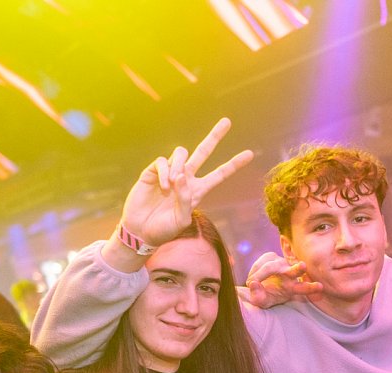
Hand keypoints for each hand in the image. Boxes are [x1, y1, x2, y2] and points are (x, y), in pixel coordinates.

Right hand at [120, 117, 253, 249]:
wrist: (141, 231)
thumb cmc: (163, 229)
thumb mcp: (181, 220)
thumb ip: (184, 199)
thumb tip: (180, 176)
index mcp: (197, 191)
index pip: (219, 174)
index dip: (233, 164)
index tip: (250, 154)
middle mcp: (186, 178)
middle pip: (203, 152)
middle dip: (215, 137)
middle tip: (227, 121)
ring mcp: (170, 173)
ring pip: (181, 152)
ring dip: (179, 165)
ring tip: (172, 183)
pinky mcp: (153, 171)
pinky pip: (163, 161)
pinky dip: (164, 171)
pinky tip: (163, 185)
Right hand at [244, 252, 322, 308]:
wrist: (258, 285)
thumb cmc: (264, 295)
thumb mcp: (261, 301)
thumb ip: (258, 297)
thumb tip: (254, 284)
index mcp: (292, 288)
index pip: (303, 288)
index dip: (311, 288)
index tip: (320, 287)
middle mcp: (290, 274)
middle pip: (296, 270)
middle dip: (299, 268)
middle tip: (303, 265)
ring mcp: (281, 263)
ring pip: (270, 266)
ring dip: (258, 275)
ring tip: (250, 283)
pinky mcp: (271, 256)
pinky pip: (262, 261)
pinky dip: (255, 270)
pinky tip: (253, 277)